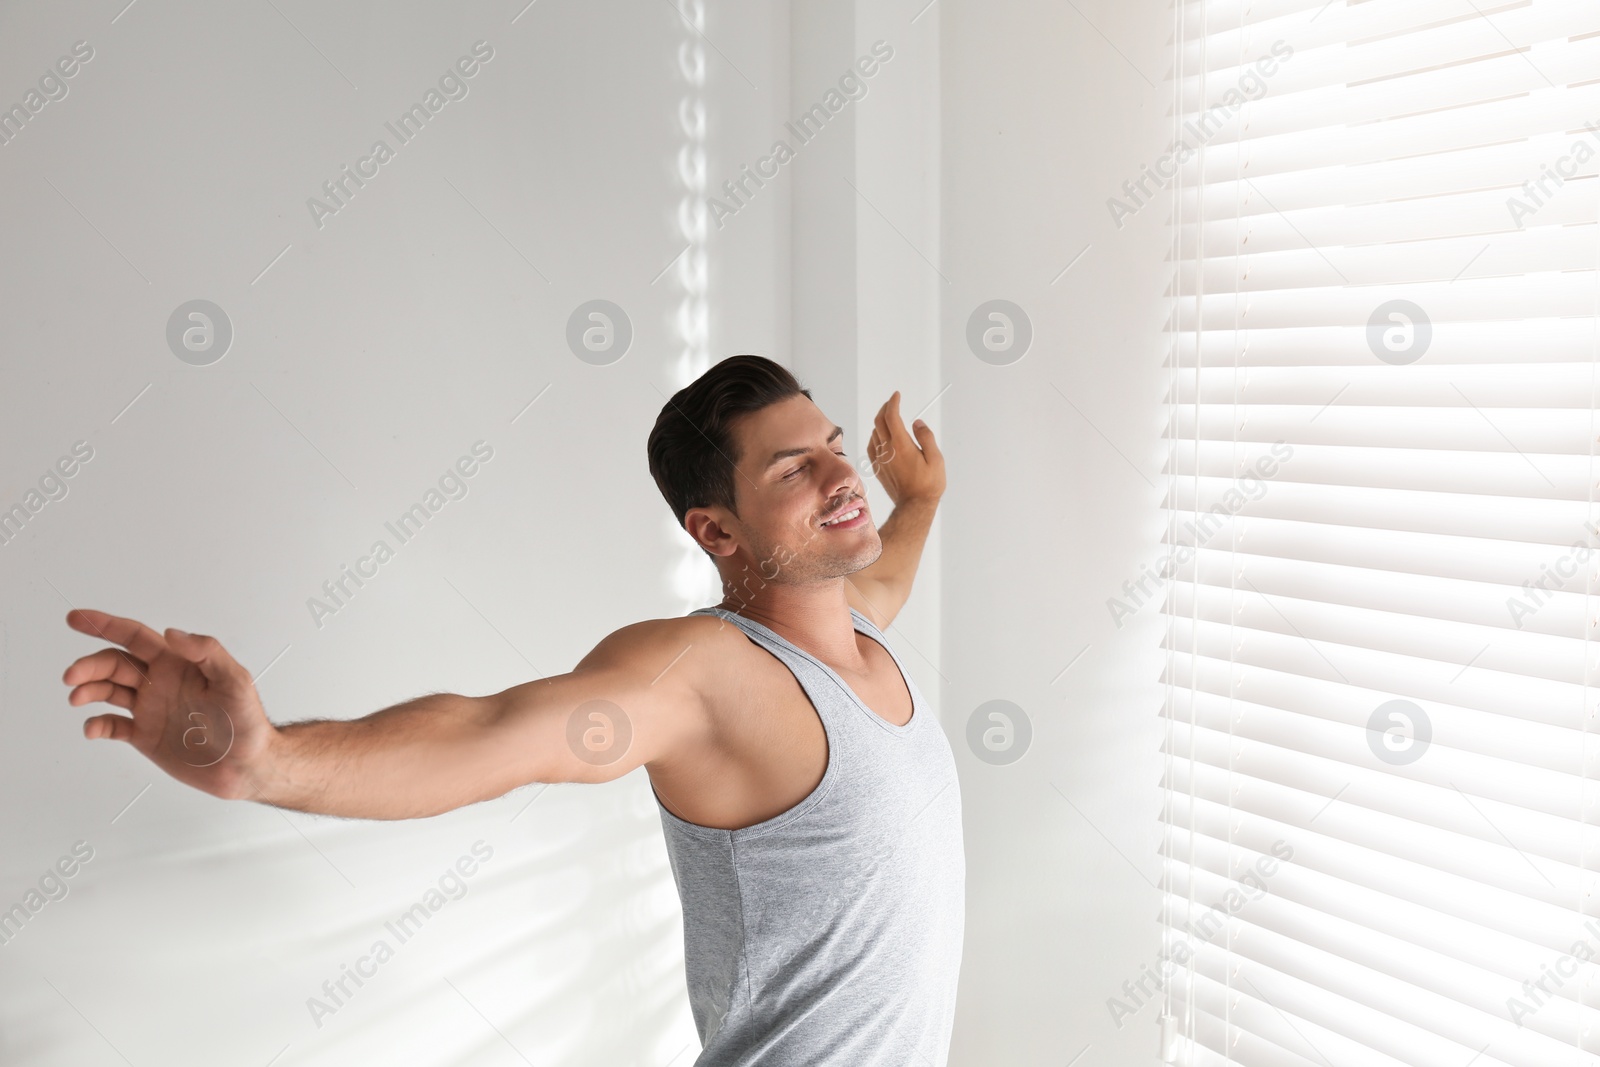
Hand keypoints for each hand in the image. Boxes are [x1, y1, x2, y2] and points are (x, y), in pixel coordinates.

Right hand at [62, 609, 276, 800]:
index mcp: (177, 663)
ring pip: (108, 691)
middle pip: (115, 663)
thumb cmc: (247, 720)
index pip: (136, 637)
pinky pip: (113, 725)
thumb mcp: (235, 680)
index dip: (106, 625)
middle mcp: (159, 681)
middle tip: (71, 676)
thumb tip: (172, 633)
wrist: (247, 764)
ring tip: (76, 698)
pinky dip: (97, 724)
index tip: (76, 618)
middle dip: (89, 665)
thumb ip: (208, 652)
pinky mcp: (145, 735)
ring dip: (88, 690)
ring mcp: (150, 708)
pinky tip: (93, 728)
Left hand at [866, 390, 944, 505]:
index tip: (897, 395)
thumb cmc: (929, 484)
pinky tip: (882, 437)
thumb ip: (926, 437)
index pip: (891, 416)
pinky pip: (871, 446)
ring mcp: (880, 460)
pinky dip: (875, 436)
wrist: (914, 506)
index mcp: (901, 445)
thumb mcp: (935, 458)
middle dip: (885, 408)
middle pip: (879, 421)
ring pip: (874, 433)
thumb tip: (917, 422)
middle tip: (893, 402)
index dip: (893, 402)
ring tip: (890, 418)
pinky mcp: (877, 468)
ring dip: (880, 422)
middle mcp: (887, 450)